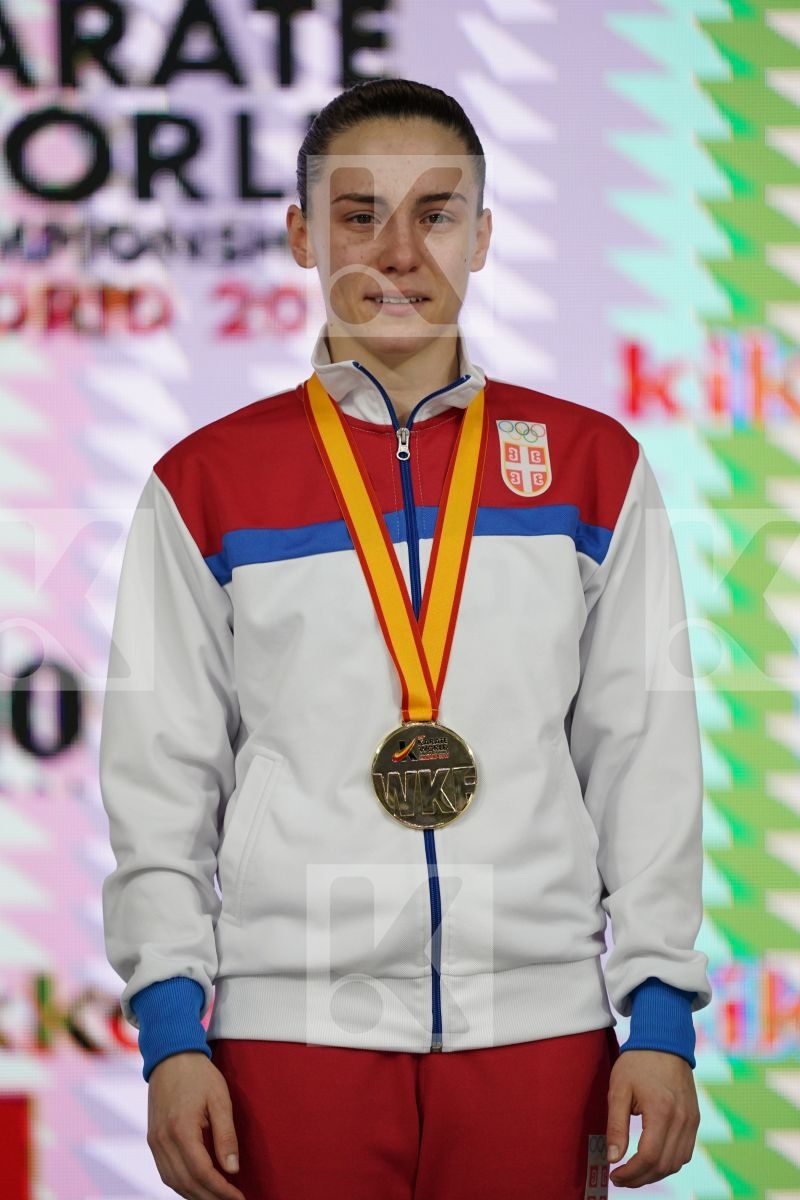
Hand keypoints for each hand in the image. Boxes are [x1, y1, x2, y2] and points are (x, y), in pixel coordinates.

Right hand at [147, 1051, 245, 1199]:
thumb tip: (232, 1169)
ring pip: (173, 1182)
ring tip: (217, 1197)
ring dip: (195, 1195)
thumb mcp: (220, 1098)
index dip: (221, 1190)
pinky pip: (165, 1172)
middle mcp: (163, 1140)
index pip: (202, 1173)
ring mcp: (155, 1141)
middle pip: (187, 1183)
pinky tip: (197, 1186)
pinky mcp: (153, 1140)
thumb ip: (226, 1135)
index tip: (239, 1198)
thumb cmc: (199, 1074)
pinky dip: (182, 1184)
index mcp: (181, 1130)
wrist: (171, 1056)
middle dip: (210, 1197)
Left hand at [606, 1050, 699, 1187]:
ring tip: (634, 1172)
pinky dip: (669, 1162)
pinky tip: (652, 1160)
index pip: (648, 1157)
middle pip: (663, 1165)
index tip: (614, 1175)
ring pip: (677, 1162)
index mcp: (661, 1110)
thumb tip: (613, 1158)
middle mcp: (682, 1119)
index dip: (630, 1173)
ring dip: (655, 1173)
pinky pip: (685, 1152)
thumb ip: (616, 1125)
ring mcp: (691, 1120)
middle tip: (621, 1178)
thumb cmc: (637, 1062)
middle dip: (641, 1178)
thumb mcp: (619, 1089)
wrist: (664, 1040)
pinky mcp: (694, 1119)